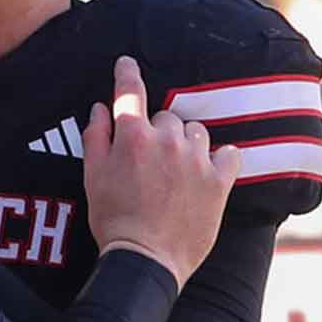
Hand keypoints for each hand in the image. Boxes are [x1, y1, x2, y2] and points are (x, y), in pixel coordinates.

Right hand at [82, 56, 239, 288]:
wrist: (146, 259)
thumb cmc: (113, 219)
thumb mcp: (92, 176)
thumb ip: (96, 136)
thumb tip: (100, 107)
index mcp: (132, 136)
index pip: (129, 91)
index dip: (126, 73)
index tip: (127, 63)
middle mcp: (166, 140)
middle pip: (165, 117)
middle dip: (157, 131)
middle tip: (150, 159)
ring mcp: (195, 160)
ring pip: (196, 131)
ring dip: (187, 142)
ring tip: (178, 167)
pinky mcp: (218, 181)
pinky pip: (229, 154)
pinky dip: (221, 158)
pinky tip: (211, 169)